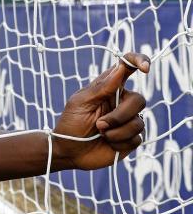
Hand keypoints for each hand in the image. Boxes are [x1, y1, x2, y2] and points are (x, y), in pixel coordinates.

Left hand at [52, 52, 149, 170]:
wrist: (69, 152)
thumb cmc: (71, 123)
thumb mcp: (81, 103)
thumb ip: (102, 87)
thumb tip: (120, 68)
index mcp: (109, 87)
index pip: (127, 68)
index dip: (139, 61)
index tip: (145, 69)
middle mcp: (121, 102)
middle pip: (138, 100)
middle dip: (119, 115)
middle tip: (99, 124)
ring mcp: (128, 120)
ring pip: (138, 122)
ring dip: (116, 131)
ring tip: (100, 133)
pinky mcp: (132, 138)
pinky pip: (137, 138)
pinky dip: (119, 142)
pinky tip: (108, 143)